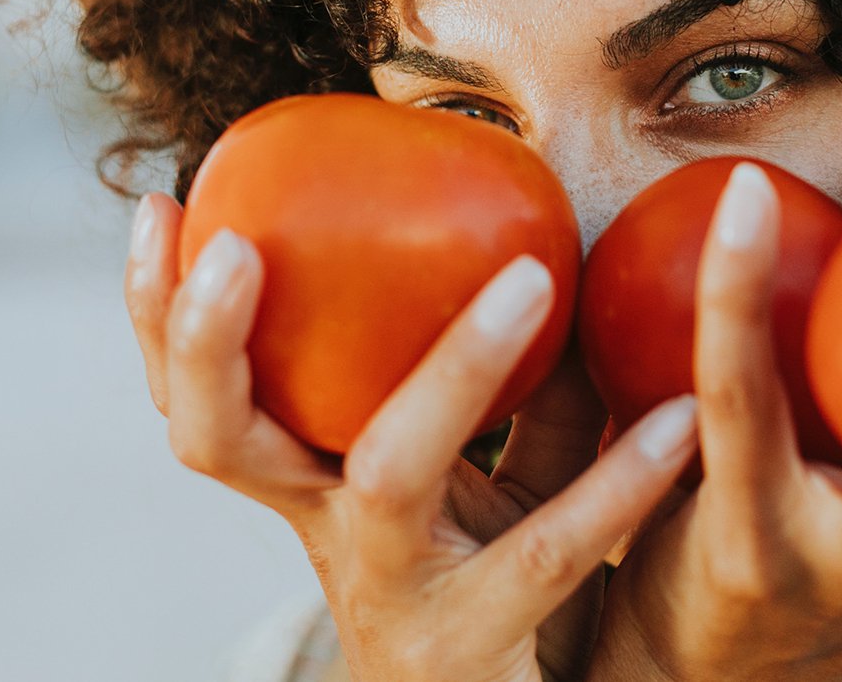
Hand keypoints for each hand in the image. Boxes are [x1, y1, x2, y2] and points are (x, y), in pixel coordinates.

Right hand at [123, 192, 700, 681]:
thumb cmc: (498, 594)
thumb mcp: (497, 482)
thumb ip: (524, 385)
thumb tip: (568, 244)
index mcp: (309, 488)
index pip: (202, 396)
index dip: (160, 311)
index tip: (159, 204)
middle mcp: (327, 536)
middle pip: (220, 439)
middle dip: (208, 340)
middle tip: (233, 244)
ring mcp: (392, 594)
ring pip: (391, 471)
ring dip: (455, 367)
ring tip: (531, 276)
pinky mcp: (472, 649)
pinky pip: (549, 550)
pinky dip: (619, 480)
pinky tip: (682, 418)